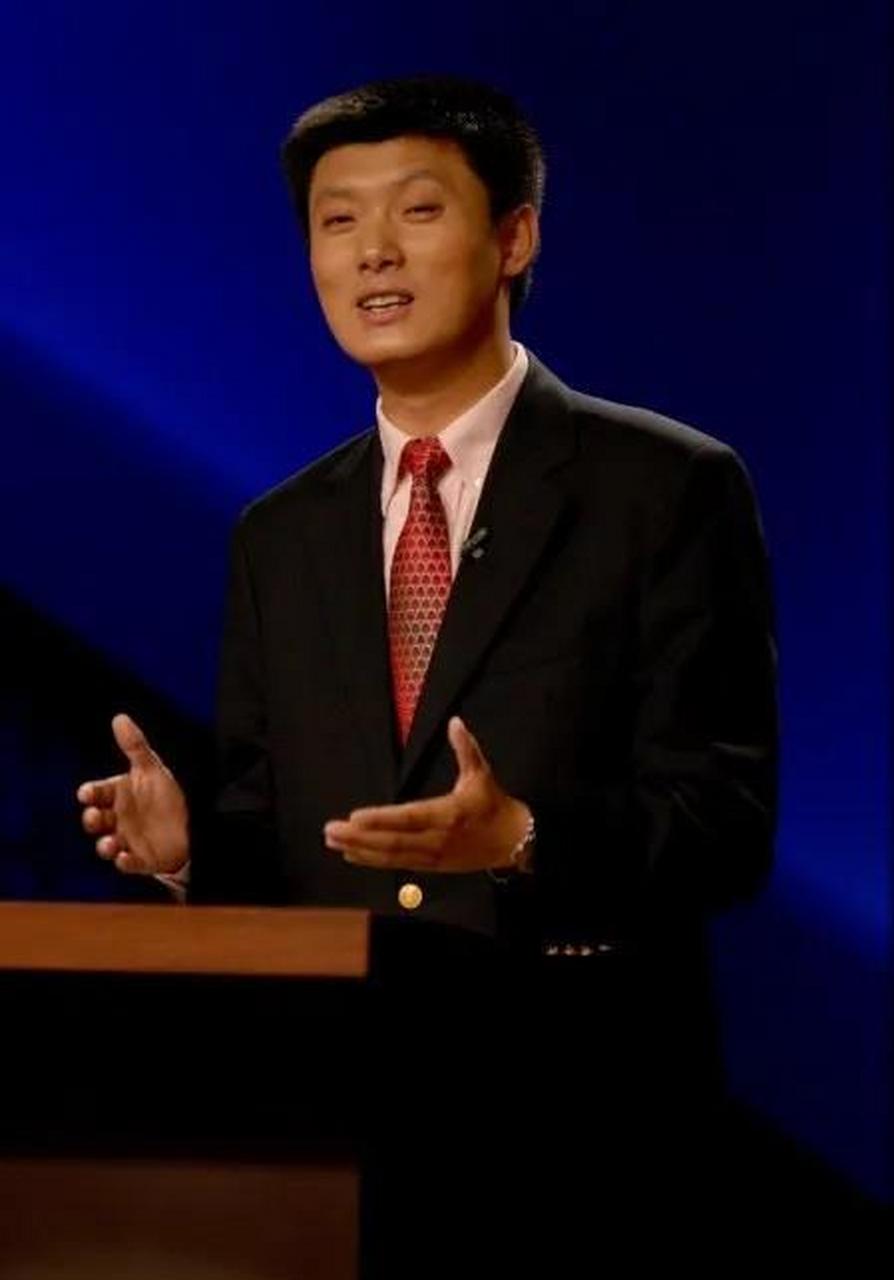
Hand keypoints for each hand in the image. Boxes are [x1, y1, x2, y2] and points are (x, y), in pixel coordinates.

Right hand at [77, 713, 189, 875]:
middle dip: (92, 820)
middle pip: (96, 820)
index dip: (90, 793)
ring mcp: (126, 840)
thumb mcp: (152, 770)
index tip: (87, 793)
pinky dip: (125, 862)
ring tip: (109, 843)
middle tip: (96, 817)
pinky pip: (128, 863)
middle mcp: (117, 819)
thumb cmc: (163, 796)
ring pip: (107, 845)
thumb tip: (119, 718)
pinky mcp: (140, 859)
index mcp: (118, 796)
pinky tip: (125, 858)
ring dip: (104, 845)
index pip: (98, 793)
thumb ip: (135, 746)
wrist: (188, 826)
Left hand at [324, 716, 529, 872]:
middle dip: (358, 836)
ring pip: (391, 855)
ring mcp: (432, 856)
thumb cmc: (493, 804)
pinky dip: (372, 859)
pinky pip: (396, 863)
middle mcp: (437, 839)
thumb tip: (455, 722)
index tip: (355, 816)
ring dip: (359, 848)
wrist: (512, 842)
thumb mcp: (481, 774)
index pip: (409, 817)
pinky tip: (351, 853)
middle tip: (330, 830)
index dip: (381, 819)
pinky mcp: (430, 865)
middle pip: (392, 841)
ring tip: (333, 840)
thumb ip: (465, 748)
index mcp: (449, 814)